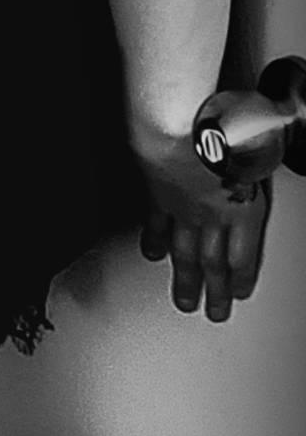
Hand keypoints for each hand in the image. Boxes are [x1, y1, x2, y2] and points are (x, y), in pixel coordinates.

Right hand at [133, 132, 272, 320]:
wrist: (175, 123)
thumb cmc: (219, 128)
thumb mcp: (261, 140)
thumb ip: (267, 148)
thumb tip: (282, 129)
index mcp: (242, 206)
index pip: (243, 253)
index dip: (242, 276)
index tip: (240, 291)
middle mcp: (212, 214)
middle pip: (214, 262)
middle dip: (215, 291)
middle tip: (214, 312)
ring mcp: (182, 208)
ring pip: (184, 252)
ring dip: (185, 280)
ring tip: (183, 300)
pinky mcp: (156, 195)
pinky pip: (155, 225)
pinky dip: (154, 242)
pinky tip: (154, 254)